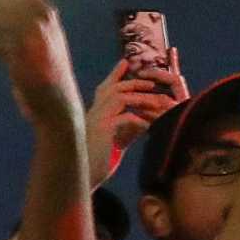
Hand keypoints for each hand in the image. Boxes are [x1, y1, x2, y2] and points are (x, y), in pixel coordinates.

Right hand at [85, 57, 186, 183]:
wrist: (82, 177)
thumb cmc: (96, 161)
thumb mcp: (114, 140)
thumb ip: (125, 128)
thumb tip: (143, 120)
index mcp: (94, 113)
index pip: (105, 88)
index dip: (115, 74)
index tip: (126, 62)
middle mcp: (93, 112)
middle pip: (114, 88)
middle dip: (134, 82)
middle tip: (151, 83)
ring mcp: (97, 119)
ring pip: (120, 98)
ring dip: (141, 98)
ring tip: (158, 102)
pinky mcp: (104, 130)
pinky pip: (126, 118)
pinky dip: (141, 119)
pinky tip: (151, 125)